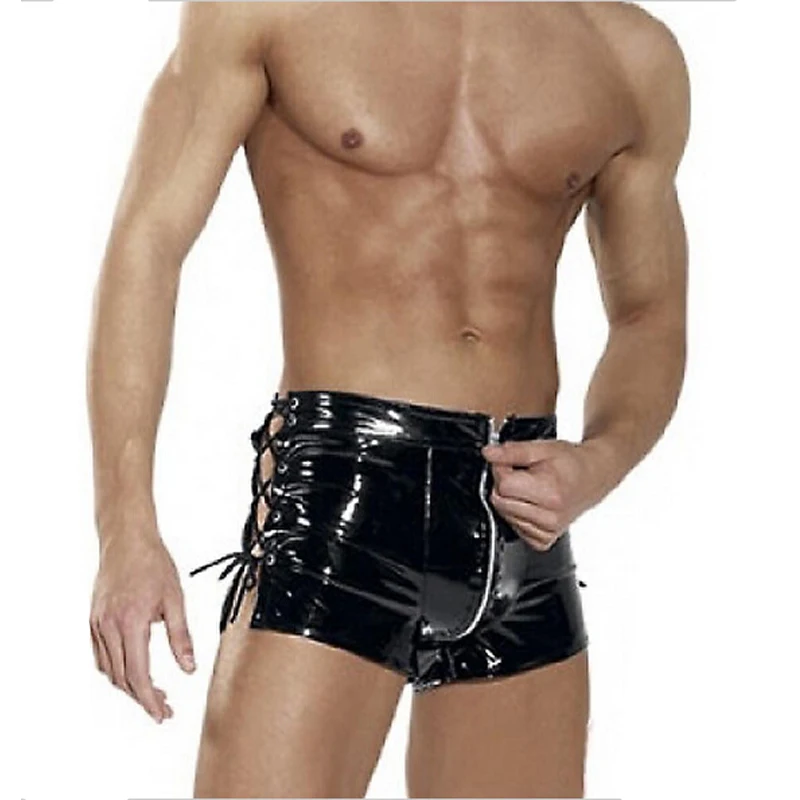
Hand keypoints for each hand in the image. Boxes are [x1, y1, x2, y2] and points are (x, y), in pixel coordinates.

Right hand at [89, 529, 195, 722]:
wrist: (127, 540)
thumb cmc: (153, 564)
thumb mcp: (175, 600)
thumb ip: (181, 637)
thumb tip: (189, 668)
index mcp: (131, 623)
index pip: (138, 675)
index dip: (149, 700)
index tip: (161, 714)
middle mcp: (109, 627)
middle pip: (121, 678)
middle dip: (141, 698)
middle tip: (163, 708)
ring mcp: (98, 624)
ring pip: (109, 670)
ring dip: (128, 686)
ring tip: (151, 692)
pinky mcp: (93, 619)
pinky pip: (101, 655)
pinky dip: (115, 670)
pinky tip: (132, 670)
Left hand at [481, 439, 603, 551]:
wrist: (593, 477)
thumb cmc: (571, 463)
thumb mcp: (542, 449)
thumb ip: (512, 452)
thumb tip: (488, 453)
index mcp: (550, 494)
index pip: (503, 485)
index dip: (501, 470)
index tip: (510, 463)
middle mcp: (549, 517)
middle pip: (501, 501)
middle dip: (505, 485)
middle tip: (522, 474)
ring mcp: (547, 531)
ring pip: (505, 515)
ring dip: (511, 499)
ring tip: (531, 488)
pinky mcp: (543, 541)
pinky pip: (515, 528)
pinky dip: (518, 514)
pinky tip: (532, 503)